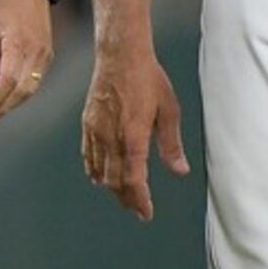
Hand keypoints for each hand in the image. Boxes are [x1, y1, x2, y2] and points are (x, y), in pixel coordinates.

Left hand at [0, 0, 52, 120]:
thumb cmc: (6, 3)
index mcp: (18, 44)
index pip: (9, 80)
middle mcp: (35, 52)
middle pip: (23, 89)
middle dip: (6, 106)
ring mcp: (44, 55)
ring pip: (32, 88)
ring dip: (16, 102)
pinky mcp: (48, 55)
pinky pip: (38, 80)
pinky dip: (25, 92)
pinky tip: (12, 96)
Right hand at [82, 44, 189, 220]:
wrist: (120, 56)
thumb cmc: (147, 78)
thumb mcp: (169, 110)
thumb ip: (171, 144)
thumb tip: (179, 169)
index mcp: (133, 136)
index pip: (133, 179)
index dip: (139, 200)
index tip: (146, 212)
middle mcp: (111, 137)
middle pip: (115, 181)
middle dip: (127, 199)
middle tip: (138, 209)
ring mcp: (96, 131)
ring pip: (100, 171)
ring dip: (112, 188)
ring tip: (123, 196)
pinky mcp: (88, 124)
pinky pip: (88, 156)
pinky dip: (94, 171)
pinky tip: (99, 177)